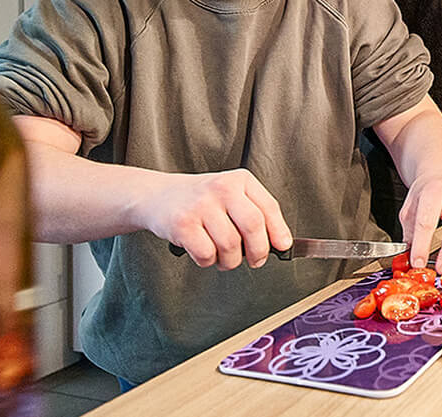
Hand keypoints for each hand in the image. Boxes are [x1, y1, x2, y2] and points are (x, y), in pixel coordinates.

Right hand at [135, 168, 292, 269]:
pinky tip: (204, 252)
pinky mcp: (183, 224)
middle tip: (256, 260)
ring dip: (231, 261)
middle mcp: (222, 188)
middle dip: (259, 251)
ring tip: (224, 256)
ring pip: (231, 245)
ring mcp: (201, 205)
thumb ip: (255, 213)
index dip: (279, 230)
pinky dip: (209, 262)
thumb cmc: (202, 201)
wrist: (159, 196)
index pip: (268, 207)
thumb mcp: (231, 195)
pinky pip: (207, 254)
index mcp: (240, 180)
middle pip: (253, 225)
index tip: (283, 246)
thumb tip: (280, 242)